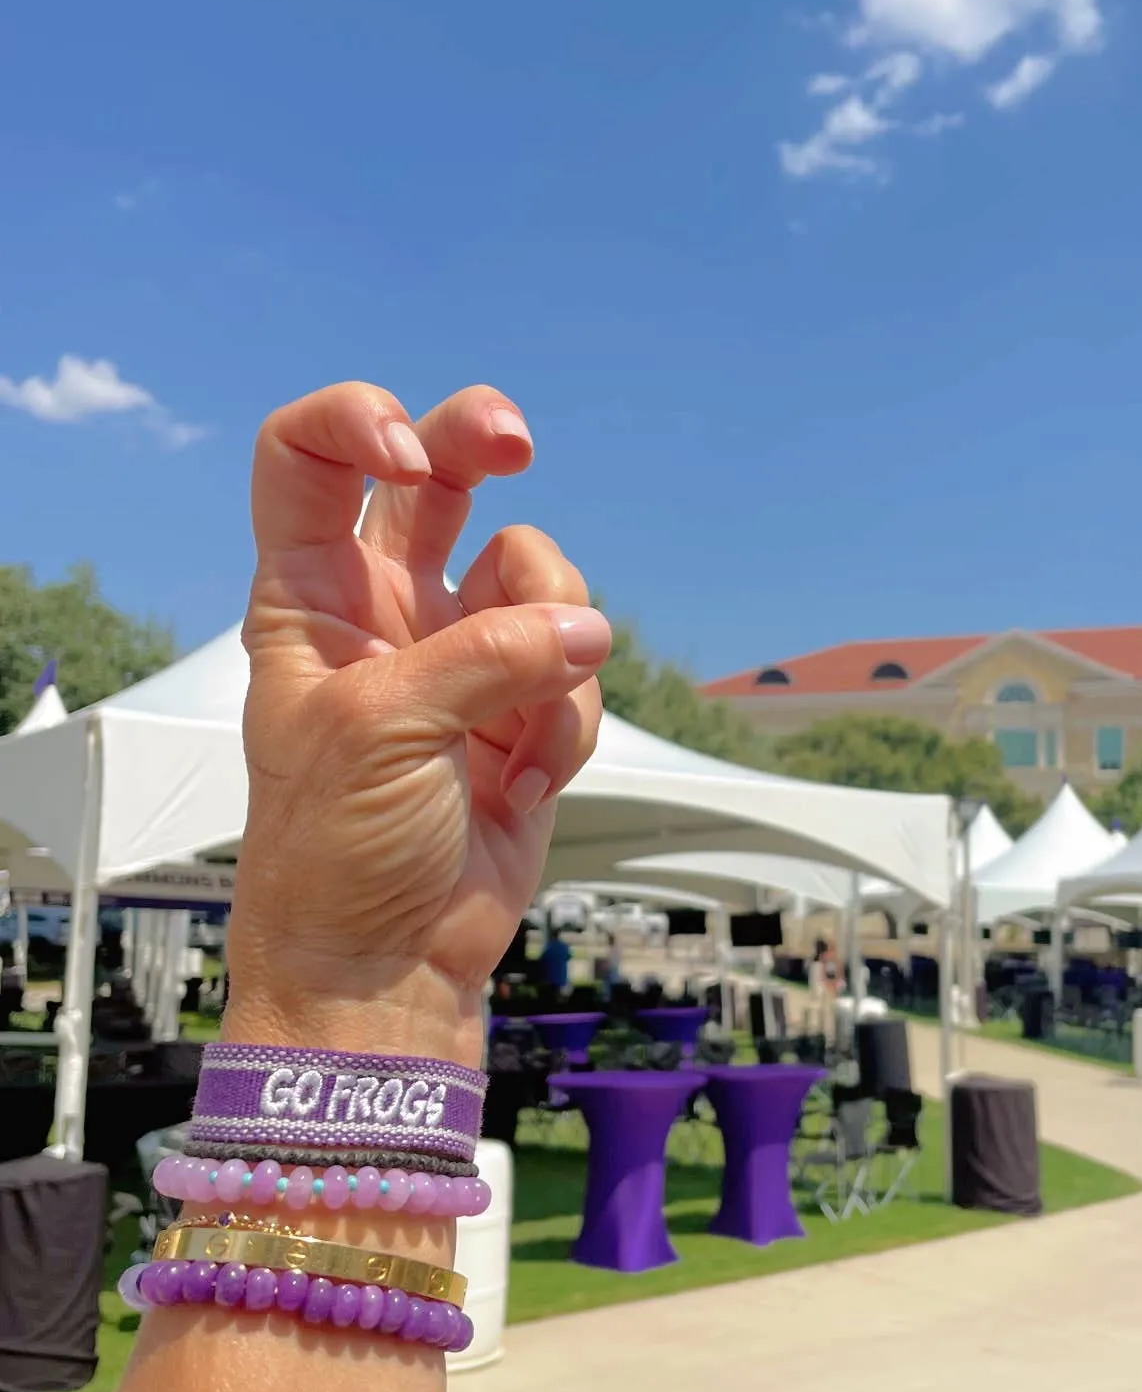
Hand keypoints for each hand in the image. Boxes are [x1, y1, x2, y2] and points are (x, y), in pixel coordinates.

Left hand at [226, 380, 608, 1063]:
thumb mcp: (380, 734)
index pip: (307, 458)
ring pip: (537, 577)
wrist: (390, 967)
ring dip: (547, 643)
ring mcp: (464, 655)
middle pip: (438, 474)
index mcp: (311, 598)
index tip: (405, 455)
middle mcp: (387, 610)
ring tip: (517, 732)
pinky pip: (578, 672)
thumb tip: (583, 632)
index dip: (357, 425)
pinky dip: (567, 726)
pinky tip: (524, 783)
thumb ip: (483, 658)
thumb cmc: (336, 857)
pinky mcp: (526, 708)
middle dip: (478, 440)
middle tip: (512, 439)